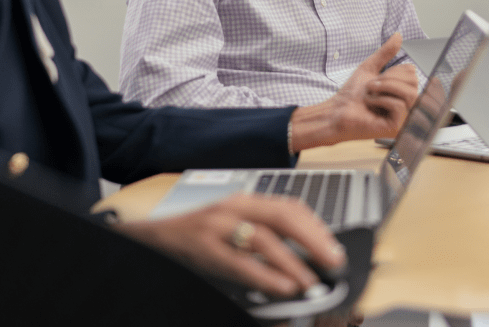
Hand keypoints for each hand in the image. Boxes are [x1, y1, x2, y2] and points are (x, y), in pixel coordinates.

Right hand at [115, 192, 345, 297]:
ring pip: (264, 237)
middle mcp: (234, 207)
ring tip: (311, 282)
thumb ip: (260, 233)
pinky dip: (265, 275)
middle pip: (282, 215)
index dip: (316, 226)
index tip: (334, 245)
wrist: (153, 238)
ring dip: (293, 261)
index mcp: (243, 202)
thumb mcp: (230, 226)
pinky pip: (240, 262)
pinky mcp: (205, 248)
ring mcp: (218, 226)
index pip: (288, 205)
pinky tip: (283, 287)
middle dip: (314, 238)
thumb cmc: (196, 236)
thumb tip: (301, 253)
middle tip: (335, 261)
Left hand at [291, 33, 418, 150]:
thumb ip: (385, 53)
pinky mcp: (397, 127)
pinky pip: (399, 105)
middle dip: (388, 78)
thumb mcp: (370, 68)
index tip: (377, 78)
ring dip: (384, 87)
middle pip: (414, 82)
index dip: (393, 71)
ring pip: (410, 93)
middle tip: (371, 86)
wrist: (336, 110)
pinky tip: (370, 105)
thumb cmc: (352, 94)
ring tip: (370, 92)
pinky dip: (380, 100)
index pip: (413, 73)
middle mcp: (407, 106)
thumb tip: (398, 35)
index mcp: (403, 93)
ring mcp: (404, 118)